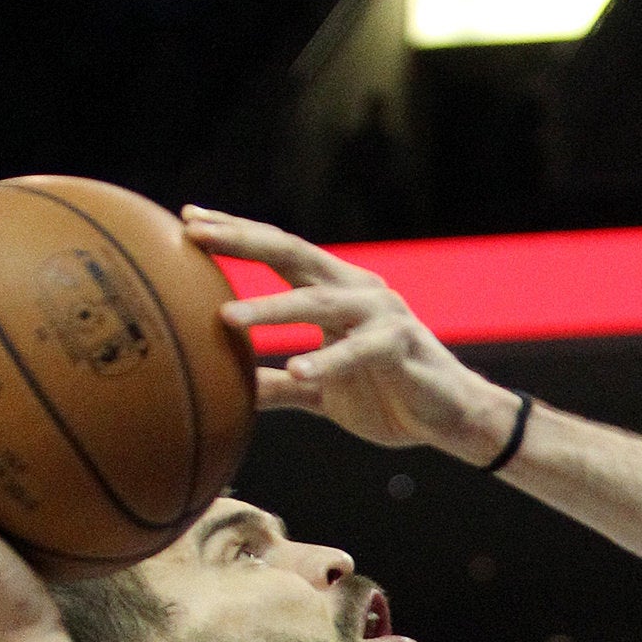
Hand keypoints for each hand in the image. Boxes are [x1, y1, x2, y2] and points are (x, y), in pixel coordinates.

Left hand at [183, 208, 516, 457]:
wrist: (453, 418)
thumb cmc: (388, 398)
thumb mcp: (321, 391)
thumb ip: (278, 386)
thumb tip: (229, 391)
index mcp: (335, 290)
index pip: (278, 251)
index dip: (235, 234)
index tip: (188, 223)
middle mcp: (355, 288)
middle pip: (290, 253)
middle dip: (240, 241)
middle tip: (194, 235)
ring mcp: (380, 313)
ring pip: (318, 301)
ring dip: (271, 308)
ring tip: (227, 320)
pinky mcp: (401, 345)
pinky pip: (357, 352)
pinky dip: (326, 362)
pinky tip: (295, 370)